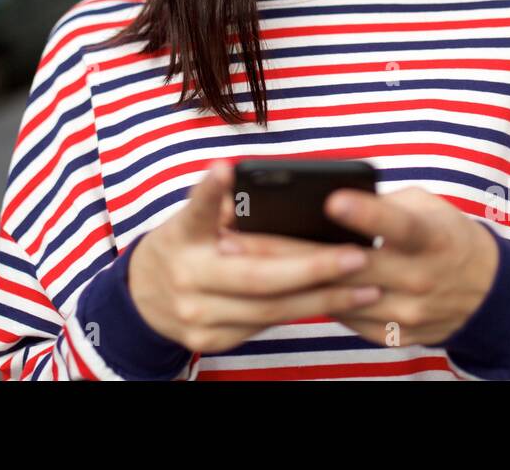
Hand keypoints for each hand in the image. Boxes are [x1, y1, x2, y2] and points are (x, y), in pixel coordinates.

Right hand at [126, 160, 383, 353]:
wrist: (143, 298)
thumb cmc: (184, 245)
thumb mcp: (192, 219)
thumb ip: (225, 206)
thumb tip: (276, 190)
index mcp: (182, 235)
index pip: (195, 210)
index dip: (210, 191)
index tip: (225, 168)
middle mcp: (187, 276)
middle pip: (256, 275)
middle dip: (313, 268)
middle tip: (358, 257)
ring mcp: (197, 315)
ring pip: (270, 309)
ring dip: (323, 298)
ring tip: (366, 286)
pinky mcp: (210, 341)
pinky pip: (266, 325)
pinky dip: (303, 311)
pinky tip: (337, 302)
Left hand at [217, 186, 499, 347]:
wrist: (486, 294)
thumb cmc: (446, 236)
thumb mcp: (427, 207)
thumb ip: (382, 205)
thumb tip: (325, 202)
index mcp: (432, 239)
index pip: (398, 225)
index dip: (366, 214)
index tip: (331, 199)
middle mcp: (419, 279)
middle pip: (347, 266)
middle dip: (288, 251)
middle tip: (237, 237)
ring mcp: (405, 313)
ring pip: (337, 298)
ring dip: (285, 280)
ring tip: (236, 262)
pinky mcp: (392, 335)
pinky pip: (342, 317)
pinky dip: (309, 299)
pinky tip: (269, 286)